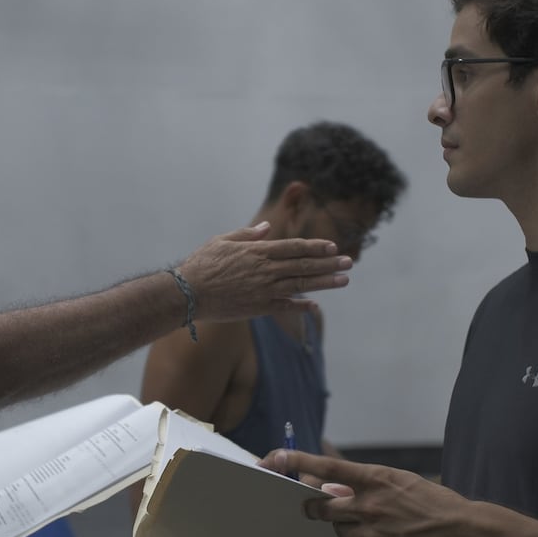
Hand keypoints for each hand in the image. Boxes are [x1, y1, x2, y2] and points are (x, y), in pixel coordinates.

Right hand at [177, 222, 351, 320]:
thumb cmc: (202, 264)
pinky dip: (302, 306)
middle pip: (304, 265)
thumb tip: (266, 228)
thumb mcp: (222, 240)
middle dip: (329, 263)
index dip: (316, 247)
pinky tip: (315, 305)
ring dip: (325, 282)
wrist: (188, 294)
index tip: (332, 247)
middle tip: (349, 262)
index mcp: (258, 251)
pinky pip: (286, 307)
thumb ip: (247, 234)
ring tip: (345, 280)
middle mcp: (266, 270)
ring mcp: (265, 290)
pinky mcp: (259, 308)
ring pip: (301, 284)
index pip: (294, 247)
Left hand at [260, 449, 474, 536]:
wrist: (464, 535)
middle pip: (322, 507)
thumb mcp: (401, 481)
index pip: (328, 466)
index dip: (298, 461)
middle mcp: (369, 505)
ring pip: (340, 530)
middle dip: (315, 506)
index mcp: (376, 480)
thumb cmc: (436, 503)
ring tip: (374, 522)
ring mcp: (372, 533)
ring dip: (347, 525)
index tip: (276, 458)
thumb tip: (337, 487)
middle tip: (313, 505)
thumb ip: (367, 484)